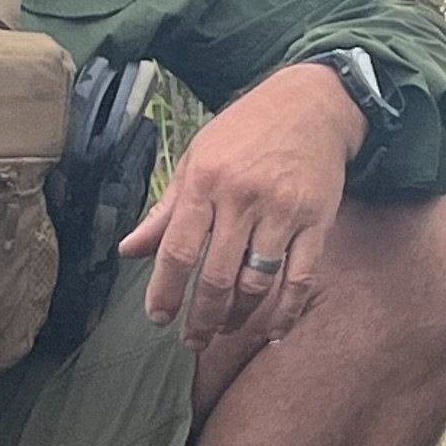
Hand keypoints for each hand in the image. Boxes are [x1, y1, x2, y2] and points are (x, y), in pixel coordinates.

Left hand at [123, 63, 366, 345]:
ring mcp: (283, 212)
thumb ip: (166, 209)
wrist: (312, 105)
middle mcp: (243, 198)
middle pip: (216, 276)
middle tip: (193, 340)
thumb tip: (129, 251)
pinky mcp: (317, 222)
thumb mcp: (196, 158)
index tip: (159, 318)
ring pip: (256, 282)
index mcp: (205, 181)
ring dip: (238, 316)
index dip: (165, 291)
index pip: (178, 250)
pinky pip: (300, 279)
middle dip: (201, 317)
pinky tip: (272, 331)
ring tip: (223, 328)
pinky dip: (286, 311)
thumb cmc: (246, 131)